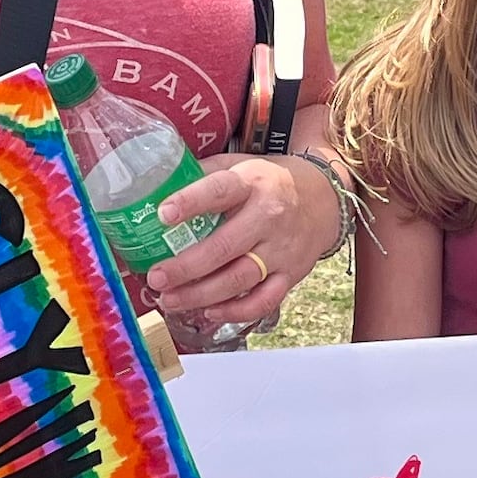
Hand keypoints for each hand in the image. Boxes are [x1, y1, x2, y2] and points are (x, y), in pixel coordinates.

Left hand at [140, 153, 339, 332]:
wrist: (323, 197)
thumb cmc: (268, 182)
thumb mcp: (238, 166)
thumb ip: (202, 177)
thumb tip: (154, 188)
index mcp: (251, 183)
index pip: (220, 190)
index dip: (190, 202)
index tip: (162, 215)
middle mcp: (269, 216)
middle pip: (225, 247)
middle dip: (186, 267)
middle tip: (156, 278)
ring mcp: (282, 249)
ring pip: (240, 279)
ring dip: (201, 295)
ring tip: (170, 300)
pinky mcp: (291, 274)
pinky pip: (263, 300)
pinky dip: (235, 312)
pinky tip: (209, 311)